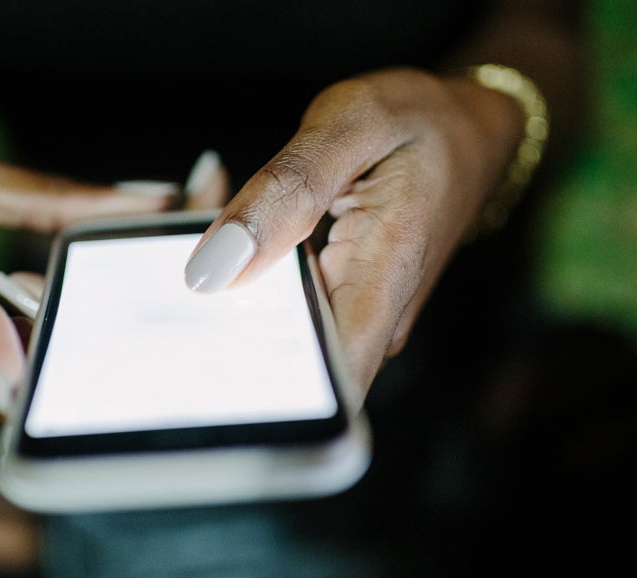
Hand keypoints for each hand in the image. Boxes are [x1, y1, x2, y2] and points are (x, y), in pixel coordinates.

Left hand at [183, 68, 525, 400]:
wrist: (470, 131)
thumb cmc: (422, 123)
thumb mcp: (351, 125)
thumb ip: (283, 192)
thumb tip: (214, 267)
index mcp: (381, 287)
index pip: (319, 396)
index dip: (250, 395)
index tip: (191, 354)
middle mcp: (371, 325)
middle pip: (277, 372)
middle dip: (211, 330)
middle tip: (166, 254)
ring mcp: (355, 323)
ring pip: (269, 344)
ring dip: (220, 303)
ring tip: (191, 234)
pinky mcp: (338, 311)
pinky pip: (277, 317)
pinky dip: (238, 282)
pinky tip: (224, 239)